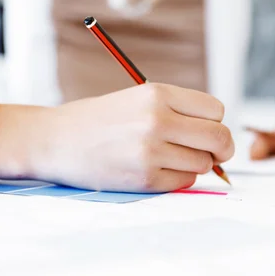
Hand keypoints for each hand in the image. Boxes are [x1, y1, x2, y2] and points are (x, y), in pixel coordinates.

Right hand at [34, 83, 234, 192]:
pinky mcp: (144, 178)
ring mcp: (151, 150)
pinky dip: (176, 178)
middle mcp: (157, 120)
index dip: (214, 122)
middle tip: (211, 153)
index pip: (215, 110)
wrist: (54, 140)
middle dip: (220, 149)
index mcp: (156, 94)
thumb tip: (215, 135)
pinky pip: (184, 182)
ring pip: (204, 164)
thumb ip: (174, 111)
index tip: (205, 130)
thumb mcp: (134, 99)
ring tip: (166, 157)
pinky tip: (152, 169)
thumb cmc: (93, 120)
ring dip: (193, 164)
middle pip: (219, 138)